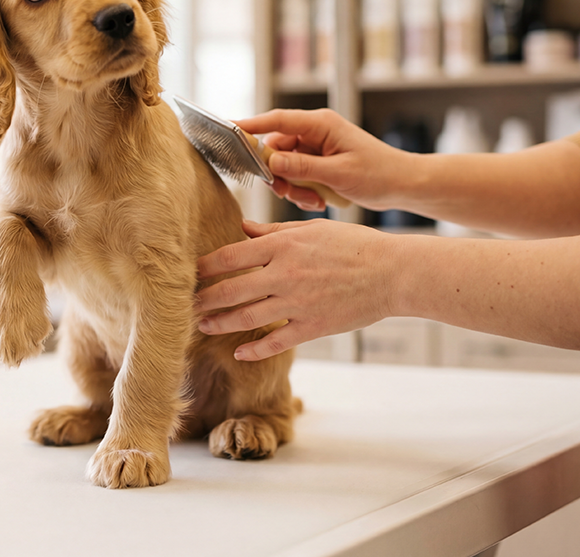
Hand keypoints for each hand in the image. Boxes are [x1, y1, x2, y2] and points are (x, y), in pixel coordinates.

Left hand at [195, 219, 394, 359]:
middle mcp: (284, 274)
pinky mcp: (312, 327)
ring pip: (246, 317)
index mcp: (282, 246)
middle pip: (230, 289)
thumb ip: (274, 230)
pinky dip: (254, 350)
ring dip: (219, 323)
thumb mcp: (312, 228)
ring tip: (202, 325)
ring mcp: (297, 303)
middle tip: (185, 304)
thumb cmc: (355, 245)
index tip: (190, 273)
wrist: (394, 272)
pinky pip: (275, 341)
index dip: (205, 267)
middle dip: (203, 298)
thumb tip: (243, 227)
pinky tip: (239, 352)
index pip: (230, 257)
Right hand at [235, 108, 410, 212]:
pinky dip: (302, 191)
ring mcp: (316, 147)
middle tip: (287, 193)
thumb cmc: (379, 174)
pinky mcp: (319, 163)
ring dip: (292, 187)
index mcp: (321, 124)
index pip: (277, 120)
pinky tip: (319, 201)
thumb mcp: (339, 173)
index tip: (228, 129)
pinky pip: (296, 176)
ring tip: (314, 201)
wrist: (404, 186)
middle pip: (276, 148)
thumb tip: (271, 162)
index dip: (250, 125)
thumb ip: (302, 167)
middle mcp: (315, 132)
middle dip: (278, 174)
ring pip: (284, 166)